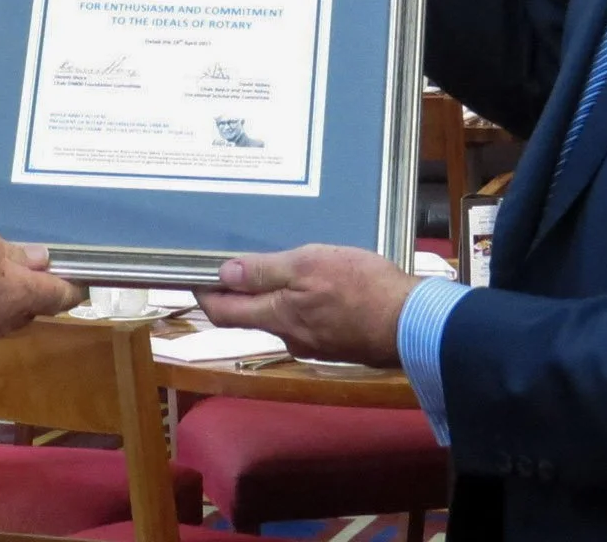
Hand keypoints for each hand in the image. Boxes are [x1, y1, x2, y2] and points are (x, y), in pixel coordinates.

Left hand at [194, 244, 418, 367]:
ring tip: (281, 265)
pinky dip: (302, 302)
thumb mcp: (309, 266)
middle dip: (240, 292)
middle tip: (236, 261)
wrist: (413, 323)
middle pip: (251, 315)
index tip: (193, 274)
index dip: (205, 293)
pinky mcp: (338, 343)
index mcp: (277, 317)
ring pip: (282, 317)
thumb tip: (224, 273)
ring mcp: (315, 344)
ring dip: (274, 296)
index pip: (224, 313)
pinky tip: (317, 285)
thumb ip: (265, 271)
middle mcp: (289, 337)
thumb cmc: (360, 288)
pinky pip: (308, 321)